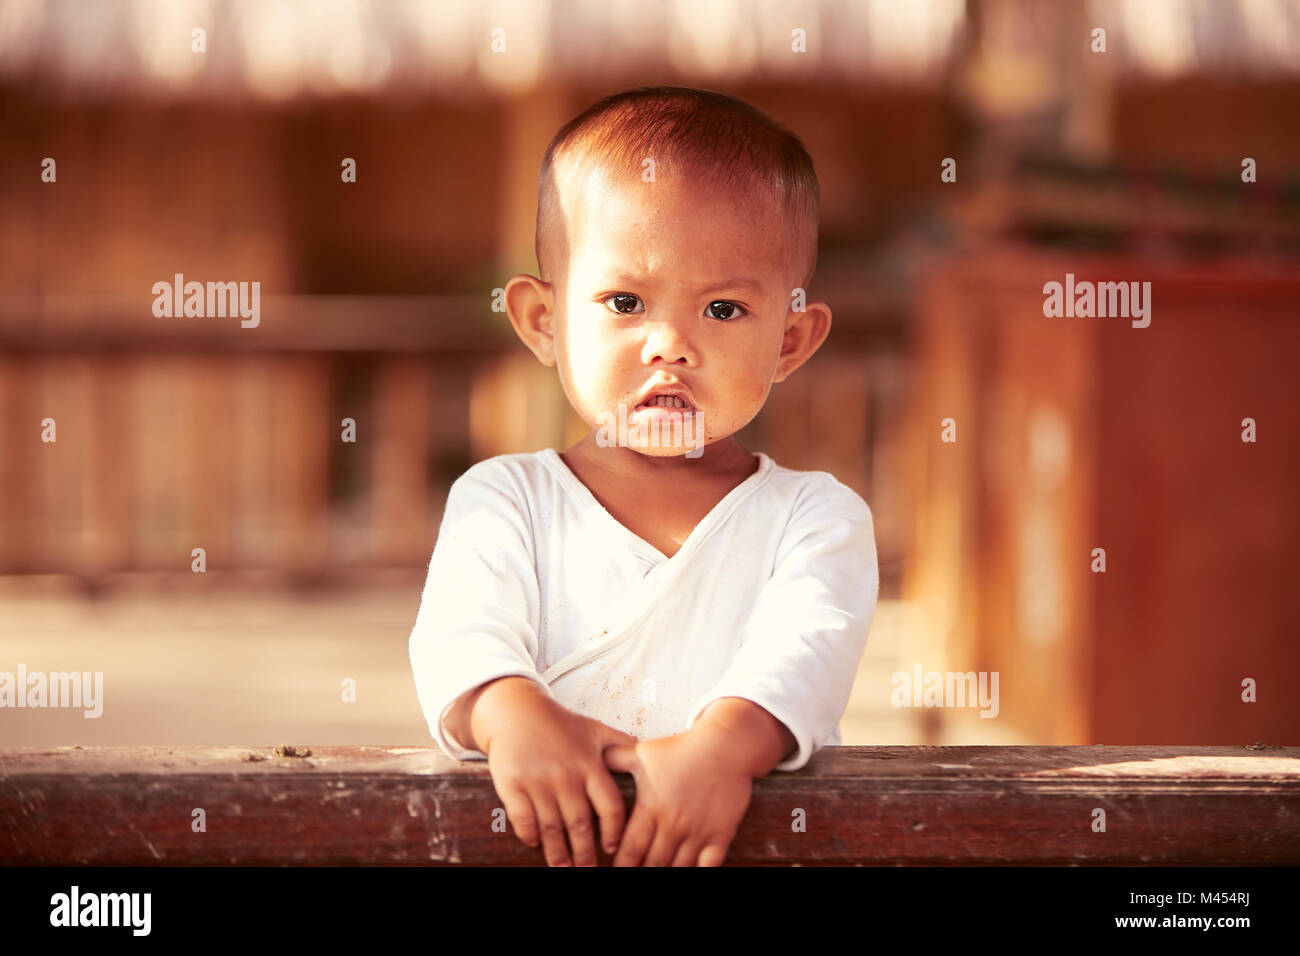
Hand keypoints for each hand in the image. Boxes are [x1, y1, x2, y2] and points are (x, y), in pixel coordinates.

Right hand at [480, 688, 637, 866]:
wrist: (516, 711)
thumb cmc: (560, 724)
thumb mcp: (594, 729)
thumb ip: (621, 744)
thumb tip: (649, 754)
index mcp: (590, 765)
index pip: (609, 807)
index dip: (613, 832)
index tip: (611, 848)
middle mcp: (566, 775)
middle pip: (579, 824)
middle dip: (584, 853)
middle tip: (588, 871)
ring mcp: (538, 781)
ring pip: (551, 826)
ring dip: (557, 852)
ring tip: (562, 868)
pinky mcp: (512, 783)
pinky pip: (522, 818)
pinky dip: (529, 834)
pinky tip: (534, 843)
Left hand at [603, 729, 753, 865]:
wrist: (724, 745)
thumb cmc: (680, 749)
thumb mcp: (643, 752)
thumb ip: (614, 759)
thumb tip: (590, 759)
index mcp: (651, 807)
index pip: (630, 849)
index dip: (621, 865)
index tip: (614, 870)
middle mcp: (673, 823)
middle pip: (652, 864)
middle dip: (641, 873)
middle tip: (634, 875)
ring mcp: (698, 831)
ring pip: (678, 868)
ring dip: (666, 875)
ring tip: (656, 876)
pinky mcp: (721, 834)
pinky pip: (709, 866)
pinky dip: (697, 873)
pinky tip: (688, 874)